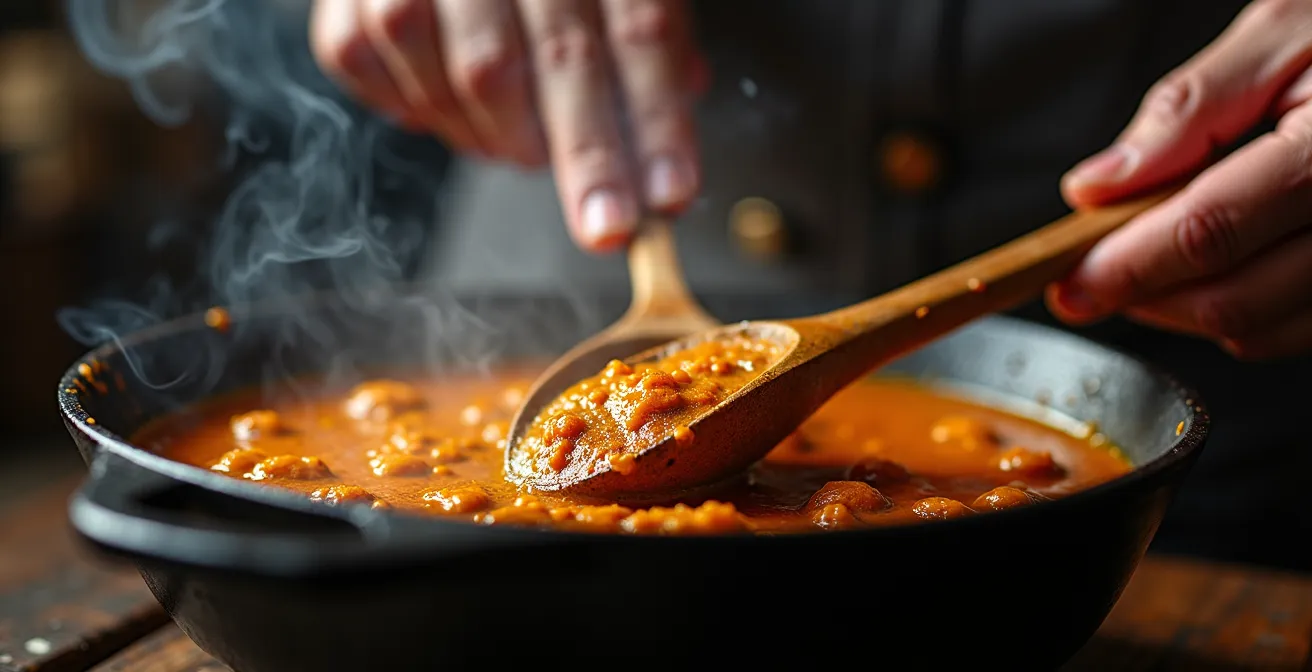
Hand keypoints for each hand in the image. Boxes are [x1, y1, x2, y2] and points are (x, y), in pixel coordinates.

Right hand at [309, 0, 707, 251]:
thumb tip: (677, 118)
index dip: (657, 121)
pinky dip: (421, 111)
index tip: (670, 195)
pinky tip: (448, 108)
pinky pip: (386, 73)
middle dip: (589, 156)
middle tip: (607, 228)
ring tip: (520, 148)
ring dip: (504, 139)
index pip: (641, 34)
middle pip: (561, 59)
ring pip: (472, 77)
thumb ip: (646, 36)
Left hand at [1049, 0, 1311, 359]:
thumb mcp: (1282, 32)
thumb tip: (1098, 185)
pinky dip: (1244, 314)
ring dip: (1187, 311)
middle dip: (1146, 296)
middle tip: (1096, 272)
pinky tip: (1218, 268)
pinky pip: (1302, 329)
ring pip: (1264, 330)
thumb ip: (1189, 109)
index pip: (1208, 232)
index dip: (1125, 266)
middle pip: (1233, 301)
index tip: (1067, 280)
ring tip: (1152, 261)